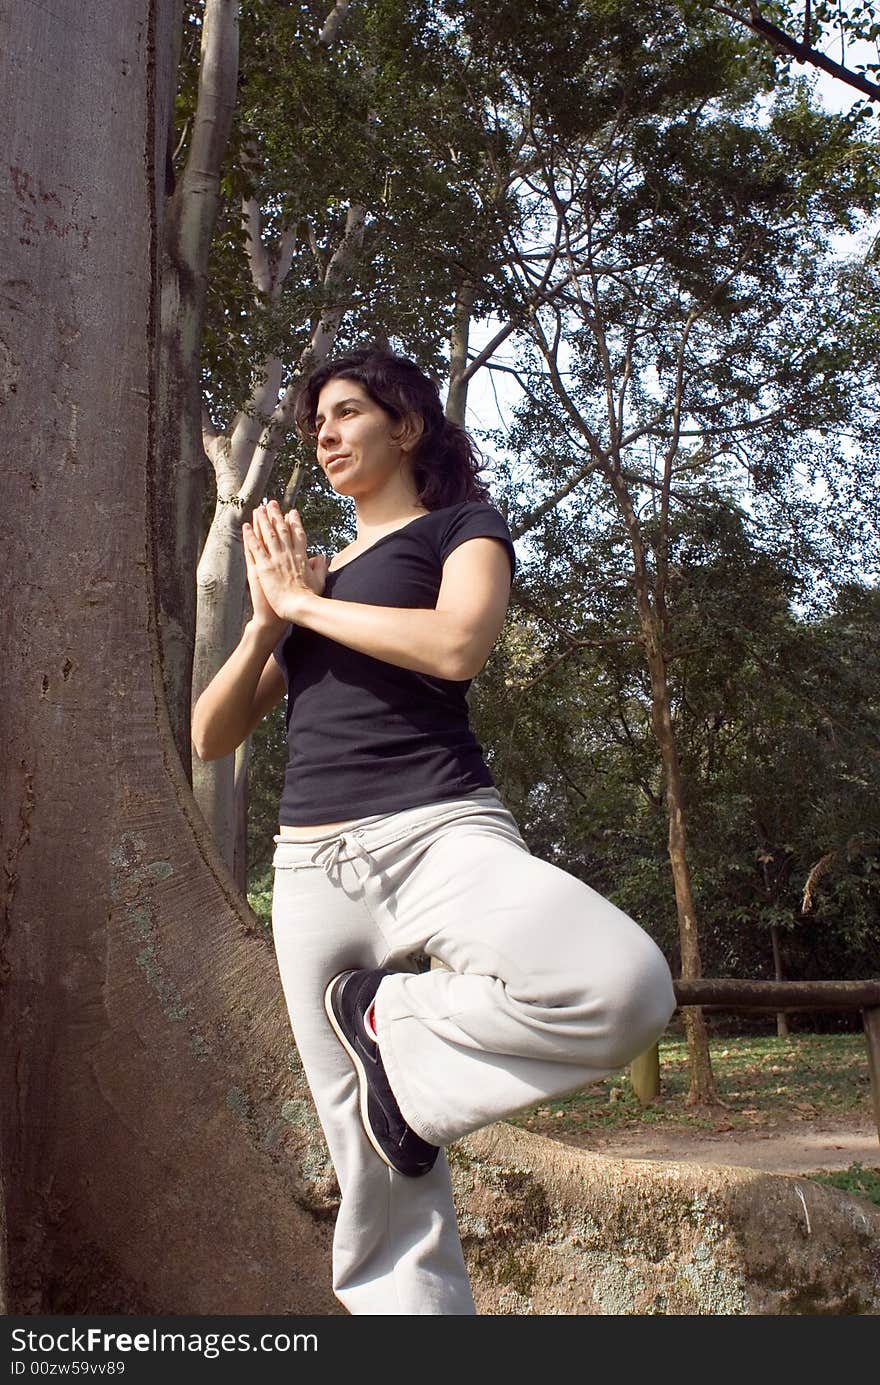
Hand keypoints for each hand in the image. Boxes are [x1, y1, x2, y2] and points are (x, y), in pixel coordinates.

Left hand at [242, 500, 328, 623]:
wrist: (300, 606)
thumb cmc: (310, 597)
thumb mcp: (319, 580)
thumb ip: (320, 567)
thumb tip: (322, 557)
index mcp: (301, 557)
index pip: (297, 535)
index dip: (294, 522)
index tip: (291, 512)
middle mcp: (288, 553)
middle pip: (281, 530)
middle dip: (276, 515)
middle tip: (271, 503)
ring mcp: (276, 558)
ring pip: (268, 534)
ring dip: (262, 520)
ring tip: (257, 509)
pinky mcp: (265, 566)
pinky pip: (256, 548)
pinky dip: (250, 536)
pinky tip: (246, 526)